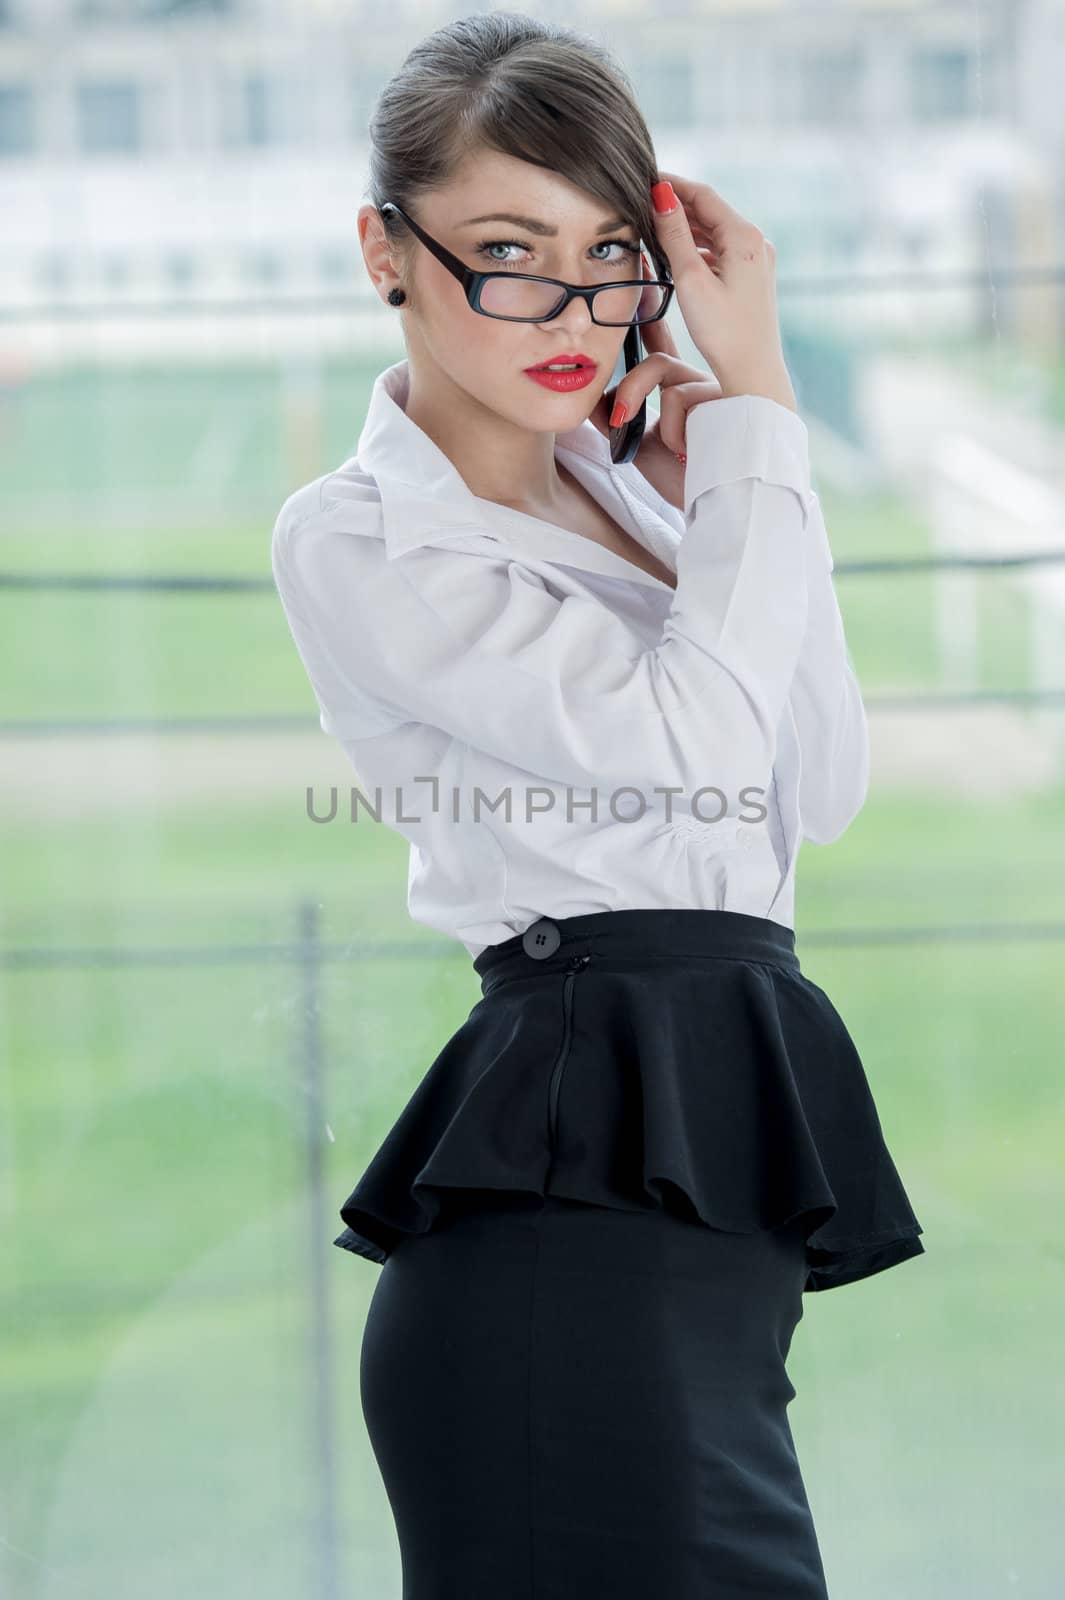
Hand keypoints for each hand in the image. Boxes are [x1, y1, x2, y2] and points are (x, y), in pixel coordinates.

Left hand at [588, 286, 726, 510]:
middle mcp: (700, 383)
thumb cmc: (680, 479)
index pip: (659, 348)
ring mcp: (715, 388)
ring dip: (647, 409)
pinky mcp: (725, 398)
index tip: (634, 288)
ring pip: (663, 374)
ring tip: (664, 447)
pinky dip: (673, 432)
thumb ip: (616, 418)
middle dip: (631, 388)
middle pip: (656, 362)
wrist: (716, 506)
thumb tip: (590, 397)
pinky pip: (679, 399)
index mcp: (681, 390)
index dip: (644, 319)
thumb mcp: (638, 445)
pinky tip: (687, 454)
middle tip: (618, 419)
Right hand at [649, 170, 794, 402]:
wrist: (752, 372)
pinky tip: (678, 256)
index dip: (673, 184)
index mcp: (744, 236)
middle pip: (710, 212)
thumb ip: (674, 235)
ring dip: (687, 228)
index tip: (646, 178)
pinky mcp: (752, 277)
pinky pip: (722, 251)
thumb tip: (661, 196)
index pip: (704, 195)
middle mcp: (756, 242)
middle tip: (644, 203)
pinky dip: (699, 248)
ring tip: (655, 228)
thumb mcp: (691, 279)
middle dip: (678, 206)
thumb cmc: (722, 331)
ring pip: (715, 232)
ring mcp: (756, 260)